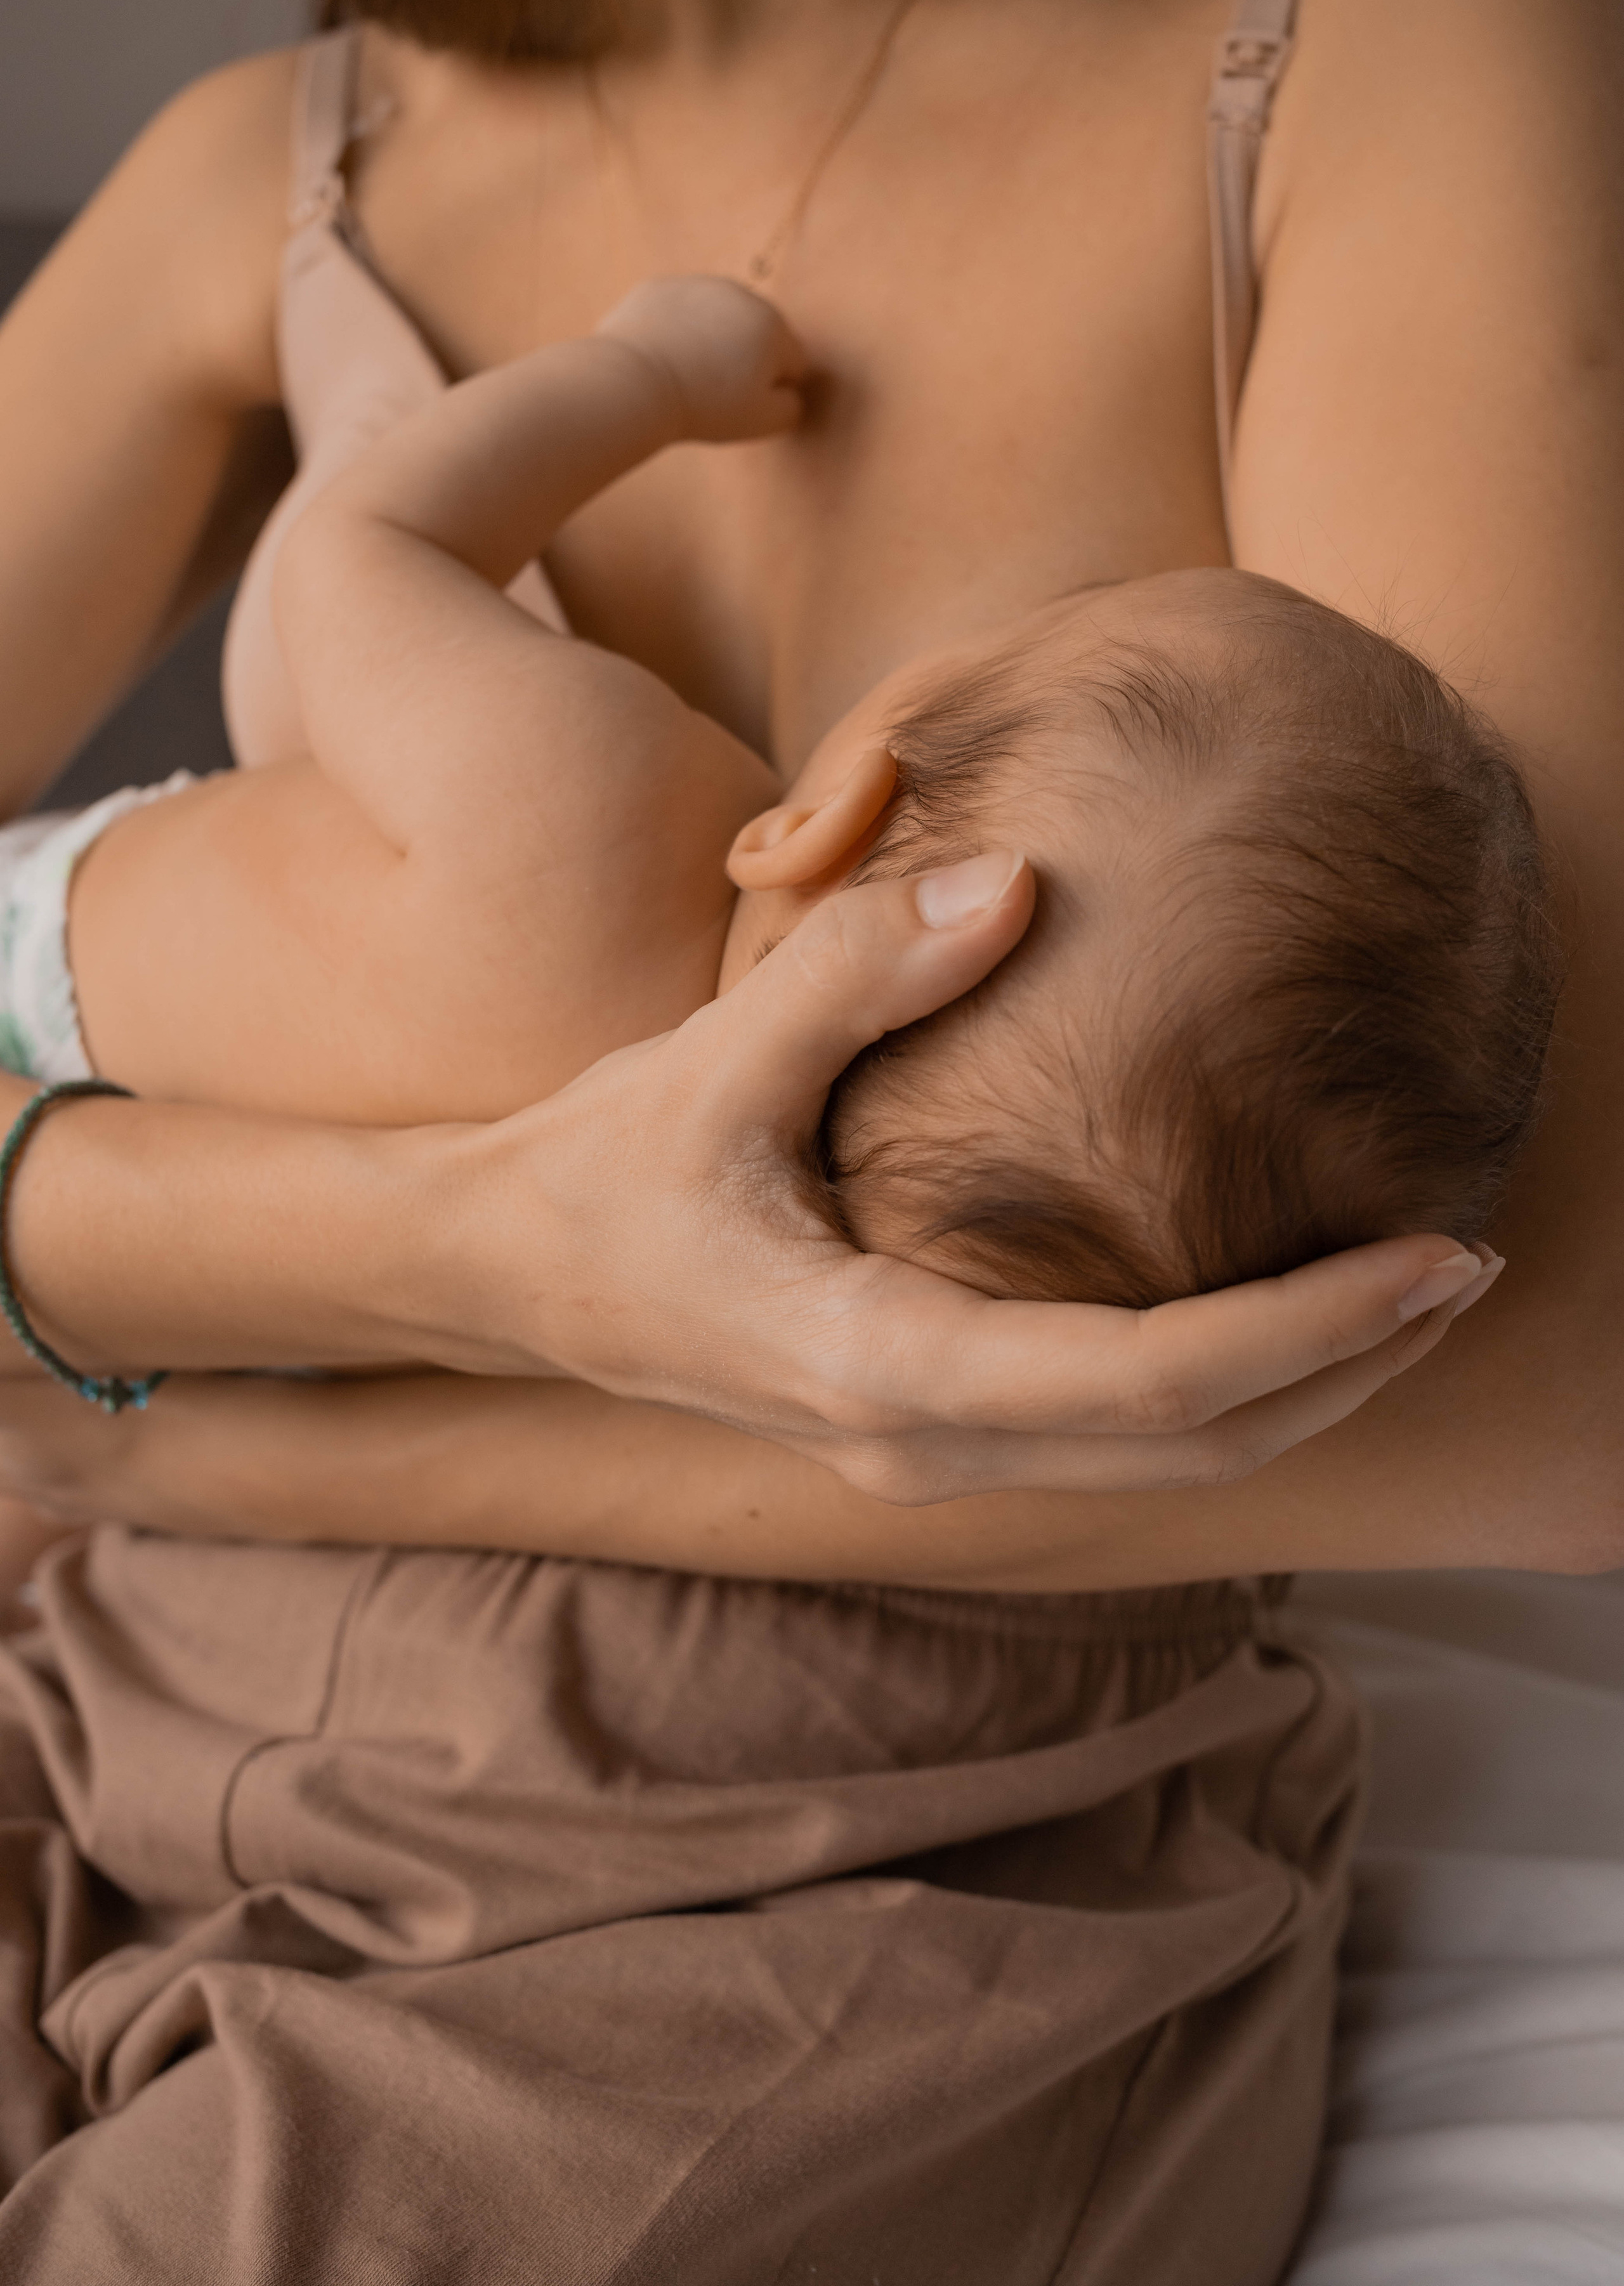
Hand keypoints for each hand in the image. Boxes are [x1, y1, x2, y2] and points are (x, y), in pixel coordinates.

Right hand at [434, 853, 1495, 1504]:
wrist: (508, 1276)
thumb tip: (1013, 883)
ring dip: (1302, 1384)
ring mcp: (926, 1453)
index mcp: (877, 1365)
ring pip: (1167, 1462)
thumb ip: (854, 973)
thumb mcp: (706, 1065)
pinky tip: (1284, 1308)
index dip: (1307, 1328)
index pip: (1145, 1381)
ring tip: (1416, 1288)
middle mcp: (919, 1441)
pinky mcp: (929, 1428)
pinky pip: (1117, 1436)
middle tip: (1471, 1262)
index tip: (1436, 1254)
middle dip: (1347, 1365)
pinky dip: (1225, 1382)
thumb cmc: (595, 1174)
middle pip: (1192, 1447)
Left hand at [594, 276, 806, 443]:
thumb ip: (790, 408)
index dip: (772, 390)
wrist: (636, 380)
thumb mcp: (761, 421)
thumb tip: (790, 394)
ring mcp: (698, 285)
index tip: (744, 405)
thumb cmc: (704, 406)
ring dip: (710, 341)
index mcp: (773, 326)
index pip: (791, 362)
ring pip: (716, 318)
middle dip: (743, 359)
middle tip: (714, 392)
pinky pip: (678, 312)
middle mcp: (741, 295)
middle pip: (754, 334)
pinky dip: (675, 330)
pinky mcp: (660, 287)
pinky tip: (661, 358)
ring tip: (686, 375)